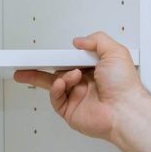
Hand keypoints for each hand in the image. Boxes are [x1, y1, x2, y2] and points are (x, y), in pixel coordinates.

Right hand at [14, 32, 148, 142]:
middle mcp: (84, 84)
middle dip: (38, 68)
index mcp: (94, 70)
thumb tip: (80, 41)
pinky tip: (62, 84)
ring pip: (52, 85)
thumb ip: (97, 40)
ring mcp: (76, 97)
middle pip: (55, 73)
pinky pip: (55, 98)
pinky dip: (55, 89)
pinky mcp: (69, 110)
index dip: (57, 56)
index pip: (69, 60)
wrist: (125, 110)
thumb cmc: (125, 86)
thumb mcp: (116, 52)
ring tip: (66, 77)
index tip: (44, 53)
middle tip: (25, 64)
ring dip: (55, 78)